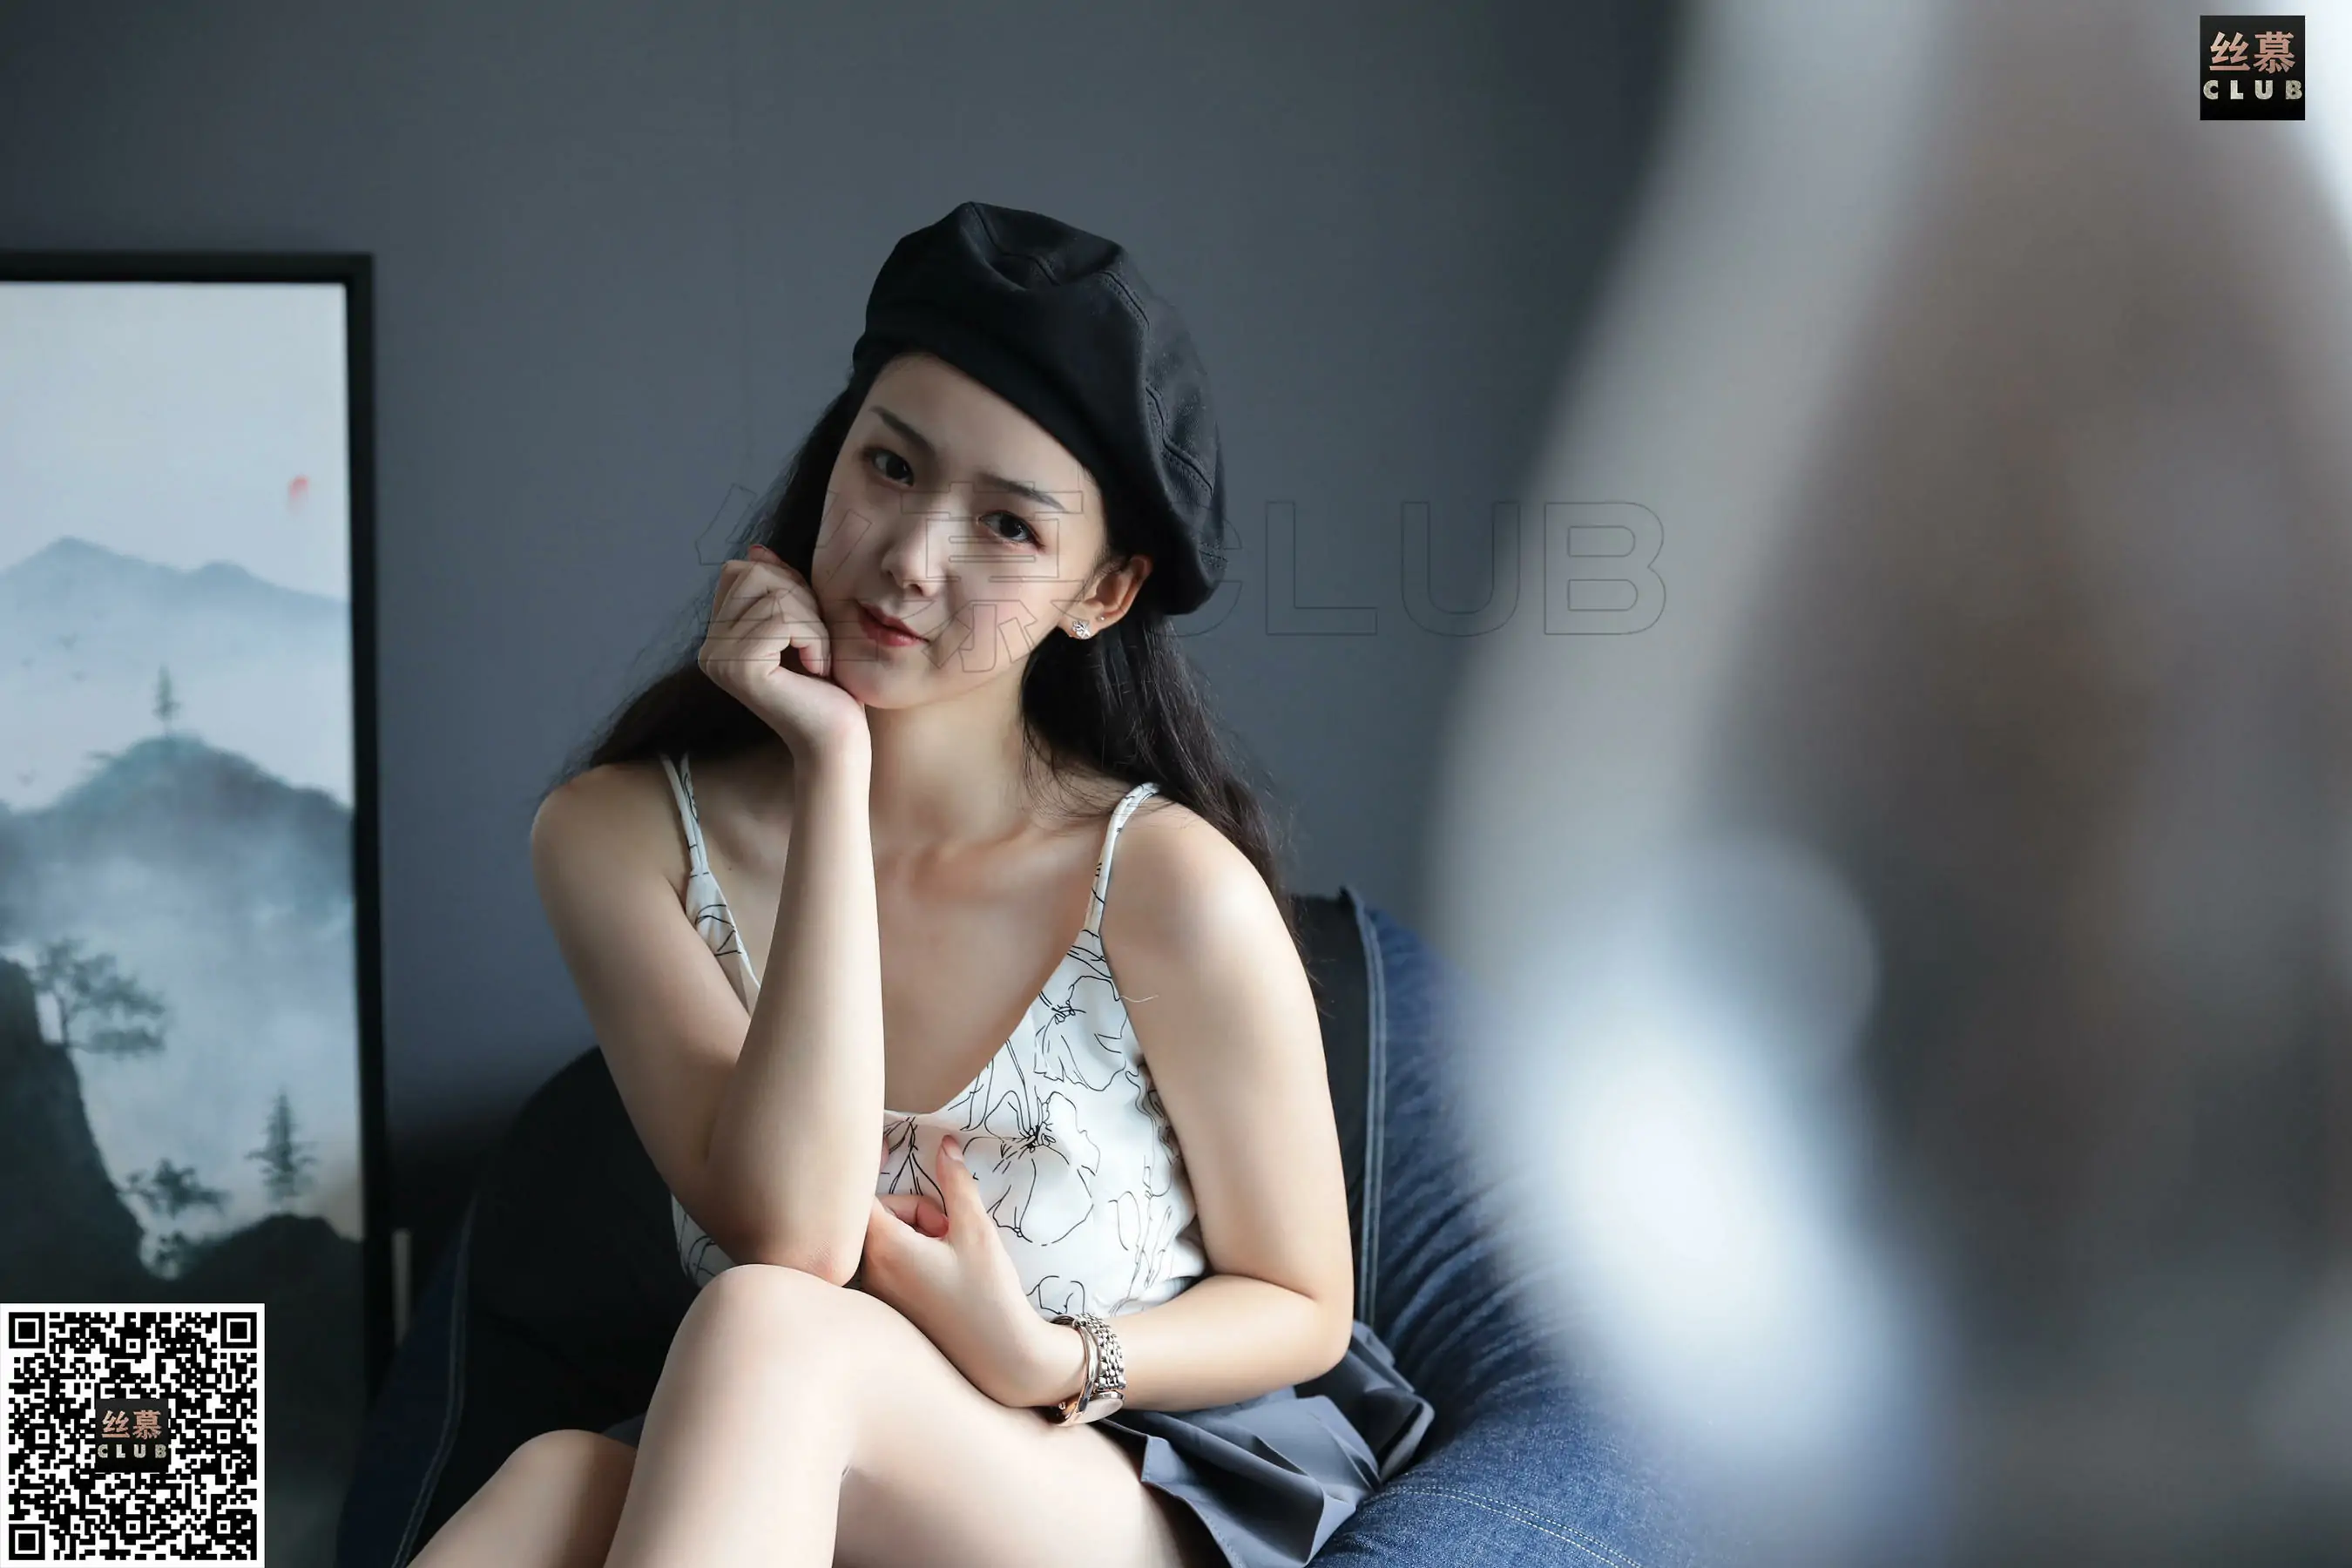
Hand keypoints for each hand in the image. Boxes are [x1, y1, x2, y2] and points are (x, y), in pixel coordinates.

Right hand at [697, 543, 868, 765]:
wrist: (838, 741)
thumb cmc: (828, 687)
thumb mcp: (805, 624)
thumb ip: (779, 589)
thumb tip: (755, 550)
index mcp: (718, 637)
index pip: (741, 571)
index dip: (787, 585)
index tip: (809, 626)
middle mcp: (709, 649)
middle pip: (752, 574)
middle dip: (799, 598)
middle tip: (818, 641)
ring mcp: (718, 659)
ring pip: (772, 596)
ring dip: (812, 623)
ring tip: (820, 659)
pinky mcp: (739, 668)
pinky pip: (783, 619)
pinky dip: (814, 638)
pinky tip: (819, 669)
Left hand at [856, 1133, 1076, 1409]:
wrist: (1000, 1359)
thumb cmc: (988, 1294)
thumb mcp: (975, 1230)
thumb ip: (956, 1182)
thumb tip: (944, 1144)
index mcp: (886, 1248)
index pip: (861, 1195)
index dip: (870, 1167)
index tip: (886, 1148)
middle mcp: (870, 1273)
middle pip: (879, 1216)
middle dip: (914, 1209)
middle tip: (950, 1227)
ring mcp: (876, 1294)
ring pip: (885, 1240)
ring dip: (914, 1233)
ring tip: (951, 1254)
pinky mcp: (887, 1309)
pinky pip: (888, 1265)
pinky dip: (910, 1256)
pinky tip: (942, 1274)